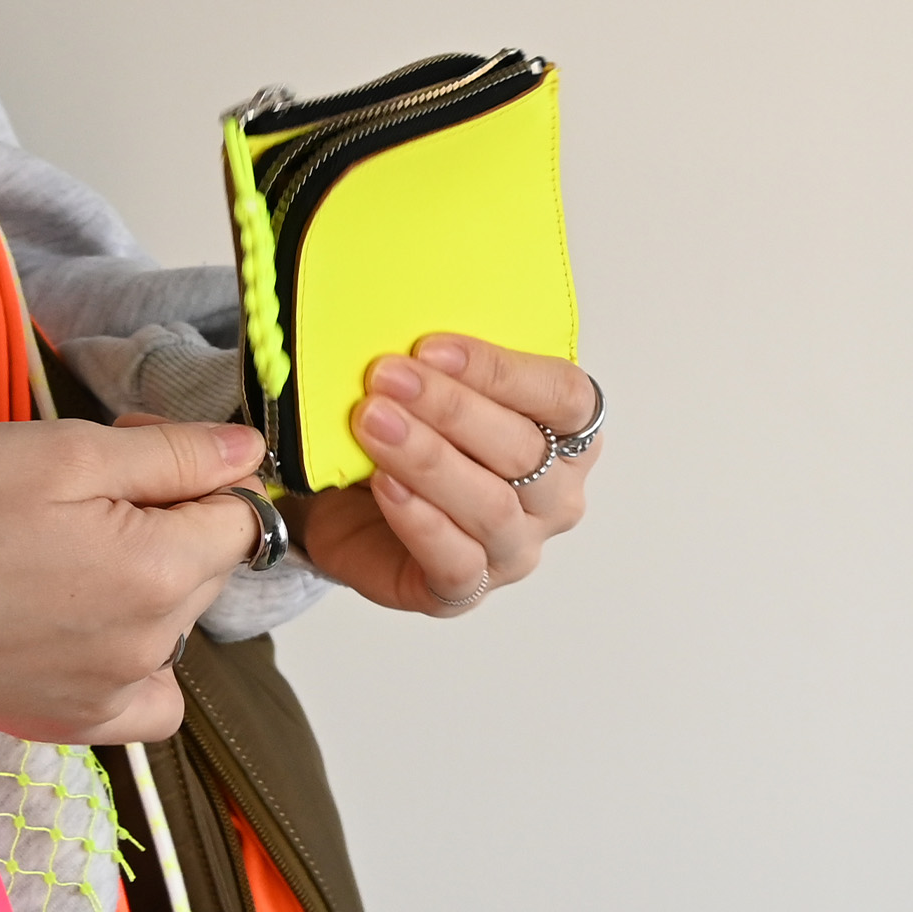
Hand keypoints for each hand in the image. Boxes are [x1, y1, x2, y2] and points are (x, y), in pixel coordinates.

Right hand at [0, 419, 264, 742]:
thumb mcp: (63, 451)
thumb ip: (172, 454)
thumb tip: (251, 451)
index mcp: (158, 572)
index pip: (241, 514)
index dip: (195, 469)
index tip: (131, 451)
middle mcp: (151, 647)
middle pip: (208, 564)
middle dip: (169, 515)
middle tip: (79, 488)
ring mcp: (112, 695)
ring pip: (176, 619)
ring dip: (147, 577)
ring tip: (59, 548)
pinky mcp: (72, 725)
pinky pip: (148, 696)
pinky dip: (136, 657)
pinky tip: (85, 624)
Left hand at [290, 337, 598, 615]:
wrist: (345, 502)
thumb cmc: (409, 432)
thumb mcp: (432, 385)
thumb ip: (442, 360)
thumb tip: (407, 321)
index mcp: (567, 433)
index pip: (564, 396)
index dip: (501, 370)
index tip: (430, 347)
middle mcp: (555, 496)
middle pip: (525, 451)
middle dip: (451, 408)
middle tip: (387, 376)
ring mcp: (515, 548)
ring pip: (491, 506)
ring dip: (428, 458)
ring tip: (373, 422)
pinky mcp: (463, 590)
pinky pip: (456, 561)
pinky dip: (420, 519)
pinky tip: (385, 483)